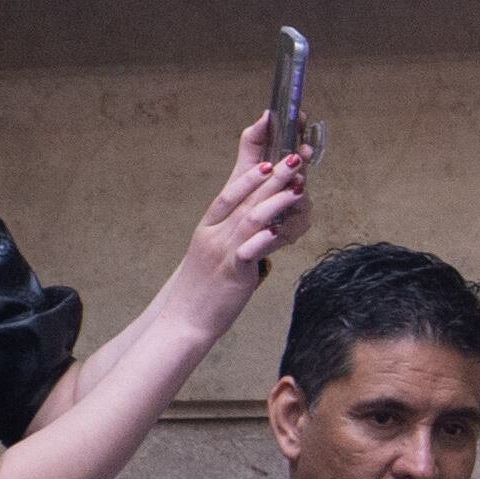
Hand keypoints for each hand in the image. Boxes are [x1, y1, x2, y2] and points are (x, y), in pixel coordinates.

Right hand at [171, 118, 310, 315]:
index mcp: (209, 227)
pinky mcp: (232, 272)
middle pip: (244, 198)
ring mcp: (221, 251)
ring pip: (250, 218)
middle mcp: (213, 234)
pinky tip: (278, 231)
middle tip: (293, 158)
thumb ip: (235, 237)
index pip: (229, 192)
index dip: (248, 172)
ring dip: (275, 200)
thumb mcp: (216, 254)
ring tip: (297, 186)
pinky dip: (263, 240)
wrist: (182, 321)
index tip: (266, 157)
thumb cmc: (202, 289)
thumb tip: (261, 227)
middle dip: (271, 177)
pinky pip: (248, 252)